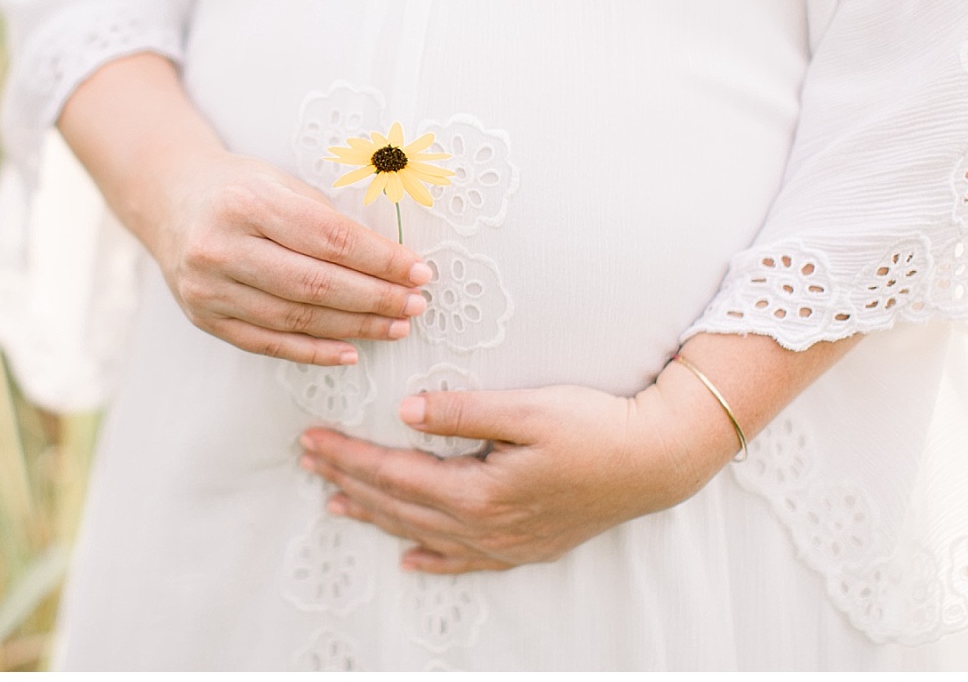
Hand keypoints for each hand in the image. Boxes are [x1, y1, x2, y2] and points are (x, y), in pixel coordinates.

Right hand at [151, 151, 433, 365]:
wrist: (167, 198)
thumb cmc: (235, 187)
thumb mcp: (278, 182)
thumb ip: (325, 219)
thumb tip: (390, 262)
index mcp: (245, 203)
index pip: (328, 238)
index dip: (380, 259)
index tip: (419, 271)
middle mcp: (221, 247)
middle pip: (314, 284)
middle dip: (375, 298)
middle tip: (416, 304)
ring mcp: (208, 288)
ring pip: (295, 319)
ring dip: (354, 327)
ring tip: (395, 326)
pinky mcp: (204, 318)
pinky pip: (268, 343)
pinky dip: (314, 351)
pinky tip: (351, 351)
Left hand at [298, 373, 736, 571]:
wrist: (658, 460)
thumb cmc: (596, 427)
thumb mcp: (527, 408)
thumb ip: (462, 412)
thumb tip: (406, 411)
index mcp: (479, 492)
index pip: (394, 474)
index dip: (349, 456)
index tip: (313, 440)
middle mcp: (486, 527)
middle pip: (399, 505)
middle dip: (349, 481)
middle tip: (309, 462)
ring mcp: (506, 543)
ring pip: (423, 532)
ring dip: (377, 516)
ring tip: (337, 502)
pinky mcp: (526, 546)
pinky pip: (465, 560)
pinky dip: (432, 558)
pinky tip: (410, 557)